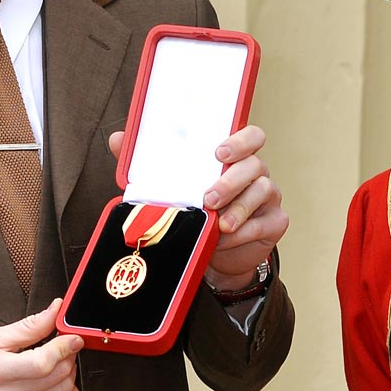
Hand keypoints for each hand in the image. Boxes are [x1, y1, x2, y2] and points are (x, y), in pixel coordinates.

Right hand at [0, 304, 82, 390]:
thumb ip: (28, 326)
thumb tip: (55, 311)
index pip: (43, 362)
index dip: (64, 346)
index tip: (72, 338)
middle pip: (58, 376)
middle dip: (68, 357)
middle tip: (62, 349)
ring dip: (69, 375)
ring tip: (57, 366)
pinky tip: (60, 388)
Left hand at [110, 124, 286, 290]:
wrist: (216, 254)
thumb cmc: (195, 211)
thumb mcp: (172, 187)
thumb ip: (148, 163)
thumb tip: (116, 139)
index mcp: (235, 158)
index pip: (251, 136)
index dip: (240, 140)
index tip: (219, 153)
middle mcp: (256, 173)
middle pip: (256, 165)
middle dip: (231, 181)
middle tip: (208, 199)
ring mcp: (268, 197)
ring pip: (262, 192)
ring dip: (238, 209)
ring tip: (218, 224)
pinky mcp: (274, 222)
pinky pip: (263, 224)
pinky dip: (243, 233)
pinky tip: (225, 239)